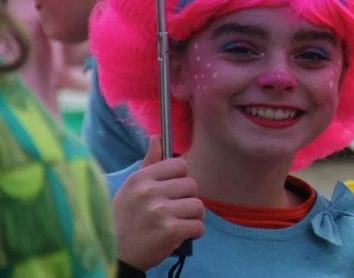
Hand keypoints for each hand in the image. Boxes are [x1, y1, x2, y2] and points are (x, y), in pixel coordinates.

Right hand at [113, 136, 204, 269]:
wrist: (116, 255)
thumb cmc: (124, 220)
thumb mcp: (130, 189)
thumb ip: (148, 163)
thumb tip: (157, 137)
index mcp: (141, 179)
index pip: (180, 165)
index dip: (181, 178)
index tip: (172, 190)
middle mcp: (150, 192)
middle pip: (192, 185)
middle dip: (187, 199)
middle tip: (173, 211)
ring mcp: (160, 211)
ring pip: (198, 206)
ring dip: (192, 217)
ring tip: (177, 223)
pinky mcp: (170, 231)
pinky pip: (199, 226)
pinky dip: (194, 233)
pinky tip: (181, 235)